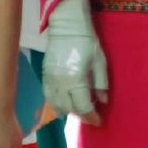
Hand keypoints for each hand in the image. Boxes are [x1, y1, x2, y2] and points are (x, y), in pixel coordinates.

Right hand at [43, 0, 107, 125]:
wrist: (66, 26)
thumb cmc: (87, 42)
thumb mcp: (100, 62)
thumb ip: (101, 83)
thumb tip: (103, 102)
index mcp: (76, 80)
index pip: (83, 107)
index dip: (91, 117)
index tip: (99, 121)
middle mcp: (61, 84)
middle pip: (69, 109)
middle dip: (81, 115)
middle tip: (91, 115)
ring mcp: (50, 81)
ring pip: (56, 106)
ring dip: (68, 111)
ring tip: (79, 109)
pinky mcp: (44, 76)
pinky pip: (48, 97)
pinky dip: (56, 104)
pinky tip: (64, 103)